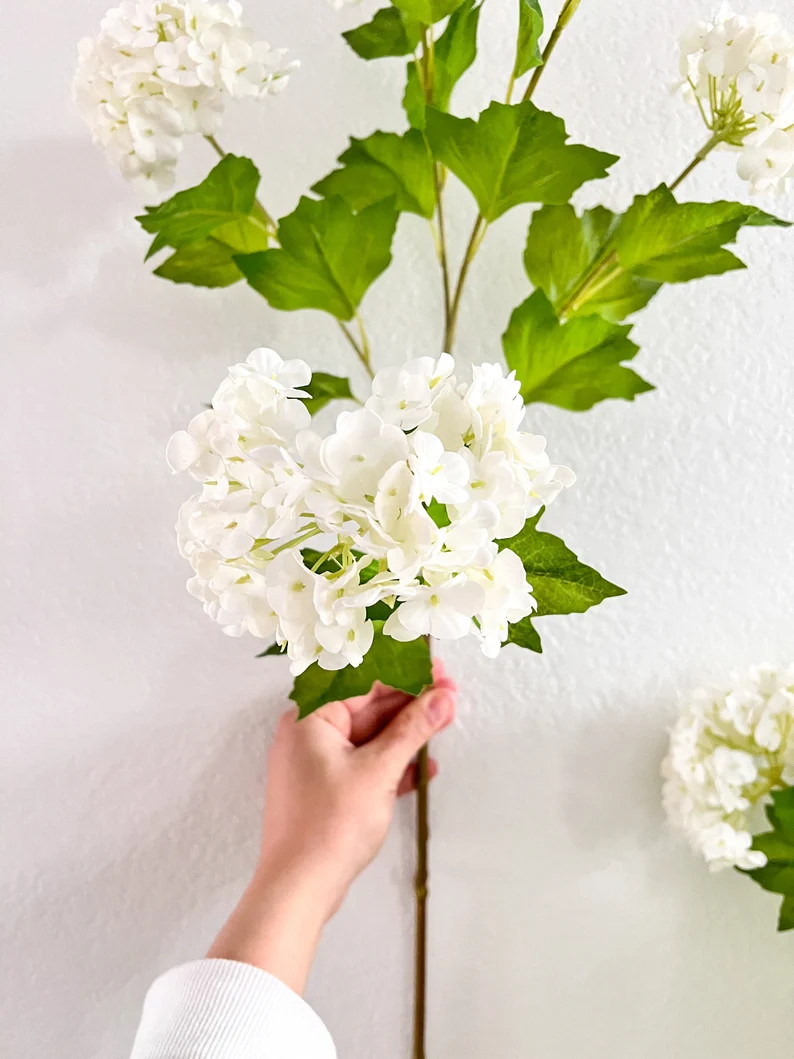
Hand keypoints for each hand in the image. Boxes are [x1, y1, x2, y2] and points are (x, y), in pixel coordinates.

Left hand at [208, 663, 456, 992]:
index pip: (363, 682)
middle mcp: (308, 735)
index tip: (438, 671)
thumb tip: (441, 698)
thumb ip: (412, 730)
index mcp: (310, 718)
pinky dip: (392, 764)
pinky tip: (424, 768)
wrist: (298, 888)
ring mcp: (316, 765)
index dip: (404, 674)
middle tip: (449, 696)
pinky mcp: (326, 792)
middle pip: (367, 707)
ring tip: (443, 724)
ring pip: (368, 737)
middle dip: (410, 703)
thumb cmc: (327, 826)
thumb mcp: (379, 771)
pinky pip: (363, 765)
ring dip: (406, 733)